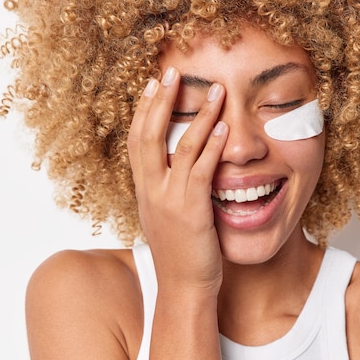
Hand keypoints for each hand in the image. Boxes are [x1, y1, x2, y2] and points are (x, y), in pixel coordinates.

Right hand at [127, 67, 227, 294]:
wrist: (183, 287)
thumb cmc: (180, 252)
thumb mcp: (167, 215)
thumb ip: (169, 188)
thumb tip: (179, 166)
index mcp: (144, 189)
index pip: (137, 140)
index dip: (143, 110)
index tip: (152, 85)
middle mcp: (150, 190)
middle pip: (148, 134)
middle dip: (160, 100)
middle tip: (172, 72)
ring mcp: (169, 200)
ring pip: (179, 146)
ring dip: (198, 114)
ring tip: (215, 90)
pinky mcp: (190, 211)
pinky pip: (201, 171)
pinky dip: (212, 147)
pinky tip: (222, 128)